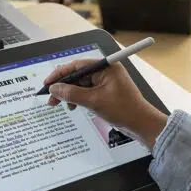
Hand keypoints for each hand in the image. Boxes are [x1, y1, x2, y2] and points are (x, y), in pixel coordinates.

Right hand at [43, 60, 167, 145]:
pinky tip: (74, 106)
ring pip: (81, 85)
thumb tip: (55, 89)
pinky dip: (78, 98)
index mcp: (106, 67)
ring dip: (70, 94)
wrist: (142, 125)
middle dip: (63, 87)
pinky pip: (87, 91)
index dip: (60, 74)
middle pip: (77, 75)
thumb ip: (72, 94)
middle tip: (51, 97)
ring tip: (60, 105)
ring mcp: (106, 82)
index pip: (76, 65)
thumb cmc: (125, 110)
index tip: (48, 83)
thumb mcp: (94, 101)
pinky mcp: (106, 91)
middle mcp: (105, 71)